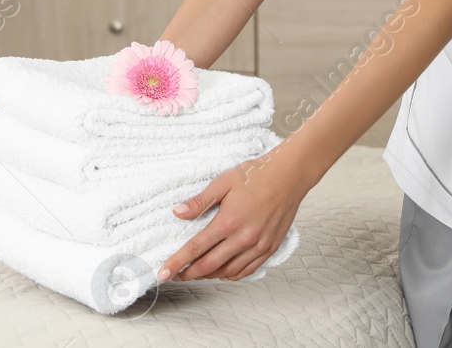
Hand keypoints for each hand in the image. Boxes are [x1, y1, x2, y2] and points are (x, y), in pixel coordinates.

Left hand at [156, 149, 314, 281]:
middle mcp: (243, 238)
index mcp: (228, 222)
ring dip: (208, 276)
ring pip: (227, 271)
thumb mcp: (222, 182)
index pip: (195, 248)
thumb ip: (200, 201)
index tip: (162, 273)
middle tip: (174, 275)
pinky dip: (231, 275)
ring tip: (194, 273)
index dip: (176, 263)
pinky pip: (247, 270)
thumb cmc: (256, 175)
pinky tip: (221, 273)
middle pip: (209, 265)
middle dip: (188, 273)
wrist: (290, 175)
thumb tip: (177, 213)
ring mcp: (258, 246)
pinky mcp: (270, 248)